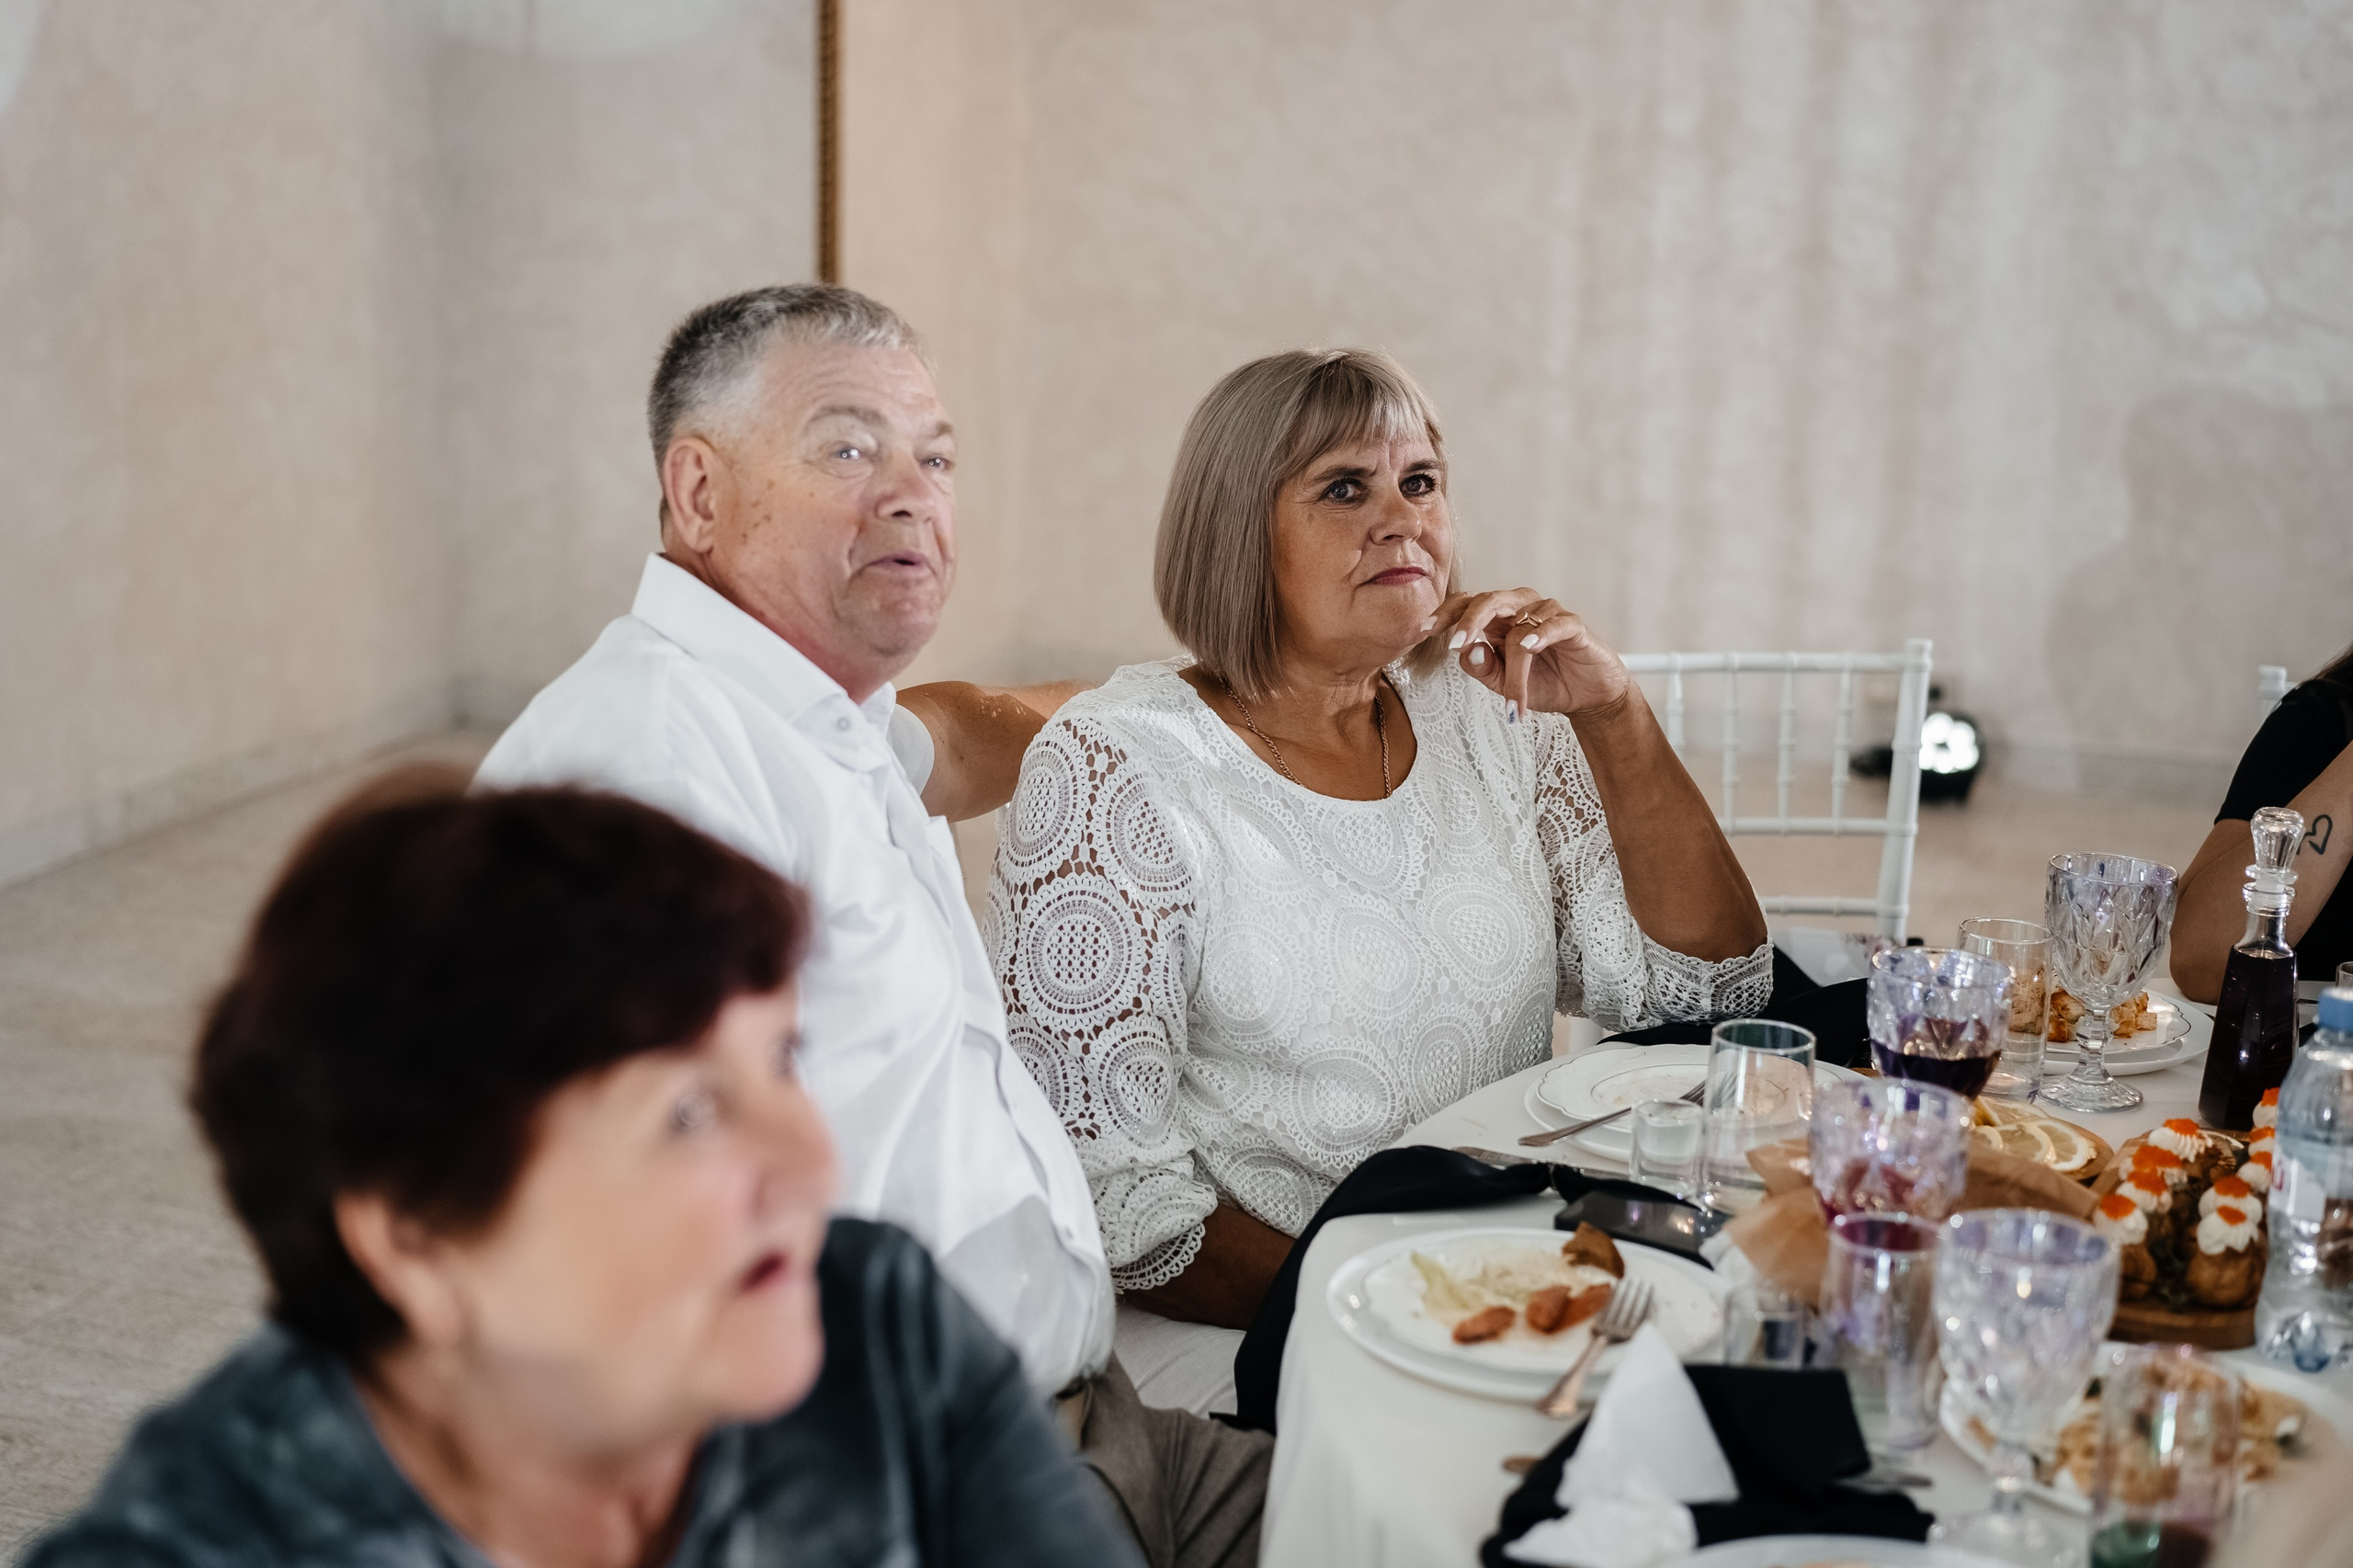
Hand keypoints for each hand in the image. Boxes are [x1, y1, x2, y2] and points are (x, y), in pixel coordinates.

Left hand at [1424, 589, 1628, 721]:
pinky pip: (1554, 622)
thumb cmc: (1544, 684)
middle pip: (1487, 600)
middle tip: (1454, 645)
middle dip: (1468, 621)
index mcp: (1496, 620)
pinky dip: (1540, 634)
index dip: (1444, 614)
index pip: (1465, 605)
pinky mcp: (1573, 624)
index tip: (1422, 631)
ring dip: (1514, 670)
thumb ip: (1482, 668)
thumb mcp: (1503, 684)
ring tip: (1513, 700)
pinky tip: (1529, 647)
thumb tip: (1466, 650)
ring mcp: (1546, 614)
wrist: (1587, 697)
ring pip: (1519, 627)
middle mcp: (1519, 609)